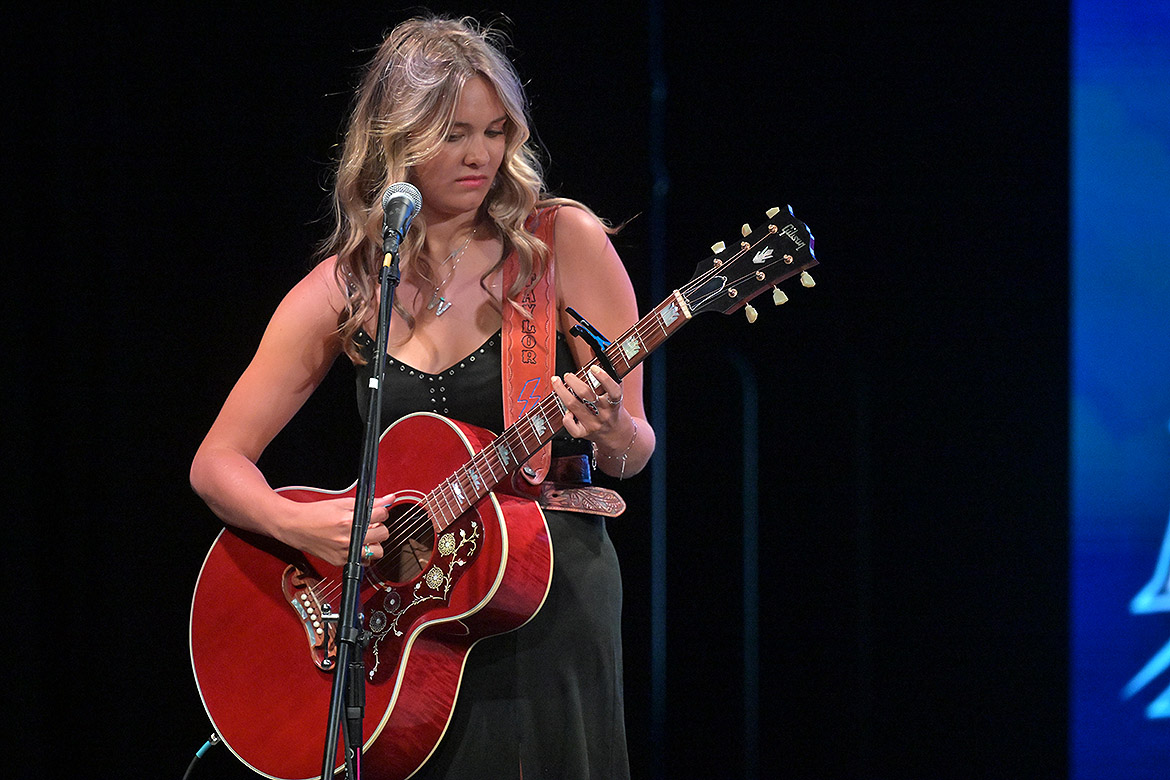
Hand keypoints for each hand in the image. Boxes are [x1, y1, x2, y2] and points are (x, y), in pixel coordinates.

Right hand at [280, 492, 395, 567]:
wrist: (295, 526)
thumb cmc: (316, 514)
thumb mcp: (343, 503)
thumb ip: (369, 503)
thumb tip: (389, 499)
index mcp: (349, 521)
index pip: (382, 515)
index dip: (381, 511)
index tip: (376, 511)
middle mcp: (348, 539)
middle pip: (383, 534)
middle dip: (380, 527)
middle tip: (370, 524)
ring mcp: (345, 553)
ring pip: (377, 552)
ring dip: (375, 543)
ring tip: (364, 536)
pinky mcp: (340, 562)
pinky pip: (363, 561)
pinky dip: (363, 554)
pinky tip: (355, 545)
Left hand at [551, 365, 630, 451]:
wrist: (616, 435)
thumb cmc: (613, 411)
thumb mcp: (616, 396)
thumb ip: (609, 380)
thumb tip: (597, 360)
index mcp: (614, 404)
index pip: (613, 390)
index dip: (604, 377)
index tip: (593, 368)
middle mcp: (603, 414)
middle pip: (585, 394)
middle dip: (573, 381)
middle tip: (567, 375)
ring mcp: (593, 424)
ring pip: (573, 405)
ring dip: (561, 391)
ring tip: (556, 382)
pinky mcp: (584, 433)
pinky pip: (569, 424)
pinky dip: (565, 415)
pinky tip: (566, 410)